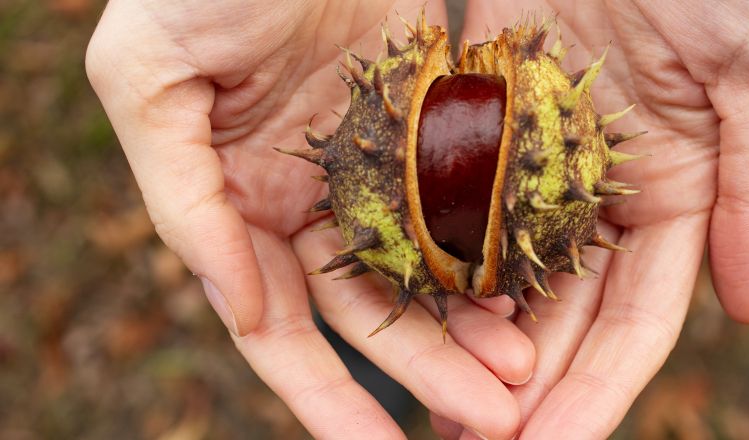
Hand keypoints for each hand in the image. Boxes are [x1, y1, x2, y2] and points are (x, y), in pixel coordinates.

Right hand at [86, 2, 535, 437]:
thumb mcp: (148, 79)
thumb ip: (183, 198)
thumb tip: (236, 309)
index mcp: (236, 200)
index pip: (279, 324)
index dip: (323, 394)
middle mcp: (307, 197)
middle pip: (369, 309)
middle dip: (425, 372)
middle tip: (492, 420)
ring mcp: (371, 163)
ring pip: (427, 264)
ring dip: (470, 324)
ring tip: (524, 373)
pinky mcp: (425, 121)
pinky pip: (465, 196)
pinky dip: (493, 244)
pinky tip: (533, 285)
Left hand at [431, 1, 748, 437]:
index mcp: (679, 191)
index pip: (638, 318)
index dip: (601, 389)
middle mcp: (602, 189)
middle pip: (561, 312)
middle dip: (525, 386)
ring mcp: (535, 158)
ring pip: (501, 271)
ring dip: (470, 342)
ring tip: (435, 407)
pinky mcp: (479, 118)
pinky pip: (450, 200)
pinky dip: (432, 257)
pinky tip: (404, 310)